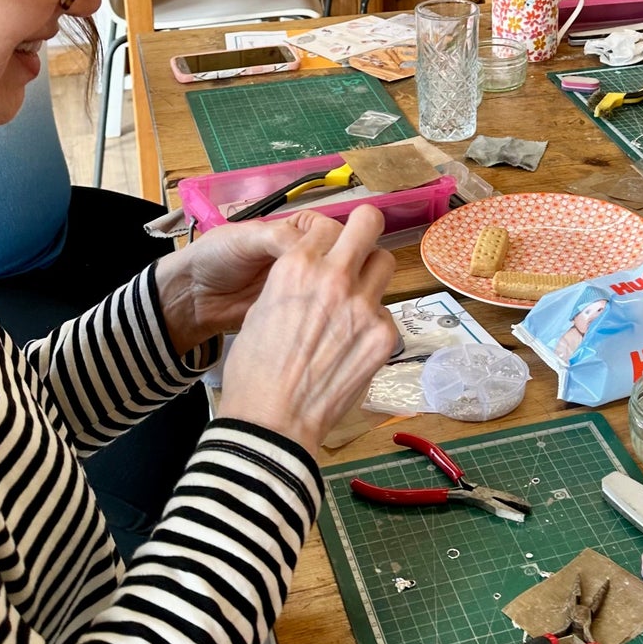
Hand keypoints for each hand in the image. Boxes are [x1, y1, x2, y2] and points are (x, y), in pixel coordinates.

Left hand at [155, 215, 347, 355]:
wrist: (191, 296)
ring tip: (333, 301)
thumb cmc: (215, 257)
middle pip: (338, 258)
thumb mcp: (247, 238)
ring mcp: (302, 285)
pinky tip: (324, 316)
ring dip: (335, 292)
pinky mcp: (295, 310)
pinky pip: (317, 308)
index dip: (338, 241)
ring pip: (333, 285)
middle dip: (340, 268)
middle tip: (335, 281)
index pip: (332, 230)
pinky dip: (324, 311)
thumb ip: (281, 238)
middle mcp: (304, 255)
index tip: (338, 255)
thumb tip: (317, 249)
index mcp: (295, 230)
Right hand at [216, 207, 397, 455]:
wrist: (273, 420)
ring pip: (384, 262)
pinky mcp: (384, 334)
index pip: (326, 226)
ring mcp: (364, 304)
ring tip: (357, 296)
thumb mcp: (261, 308)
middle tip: (358, 245)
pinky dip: (372, 322)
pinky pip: (385, 311)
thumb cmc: (256, 369)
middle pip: (368, 223)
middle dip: (363, 229)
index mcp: (297, 265)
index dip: (325, 240)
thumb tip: (312, 274)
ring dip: (371, 273)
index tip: (325, 251)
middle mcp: (334, 276)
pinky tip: (351, 344)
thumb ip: (293, 280)